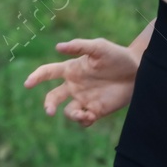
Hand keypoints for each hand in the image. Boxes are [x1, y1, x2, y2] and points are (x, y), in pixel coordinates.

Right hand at [23, 38, 139, 126]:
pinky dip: (83, 121)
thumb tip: (58, 47)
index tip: (28, 83)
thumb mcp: (99, 47)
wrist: (138, 71)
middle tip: (49, 111)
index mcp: (71, 69)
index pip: (48, 73)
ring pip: (68, 112)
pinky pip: (83, 120)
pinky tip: (91, 116)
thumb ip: (79, 46)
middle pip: (53, 97)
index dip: (36, 77)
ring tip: (83, 114)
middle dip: (48, 105)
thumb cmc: (117, 56)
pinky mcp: (96, 110)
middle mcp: (74, 86)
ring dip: (72, 115)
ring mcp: (84, 99)